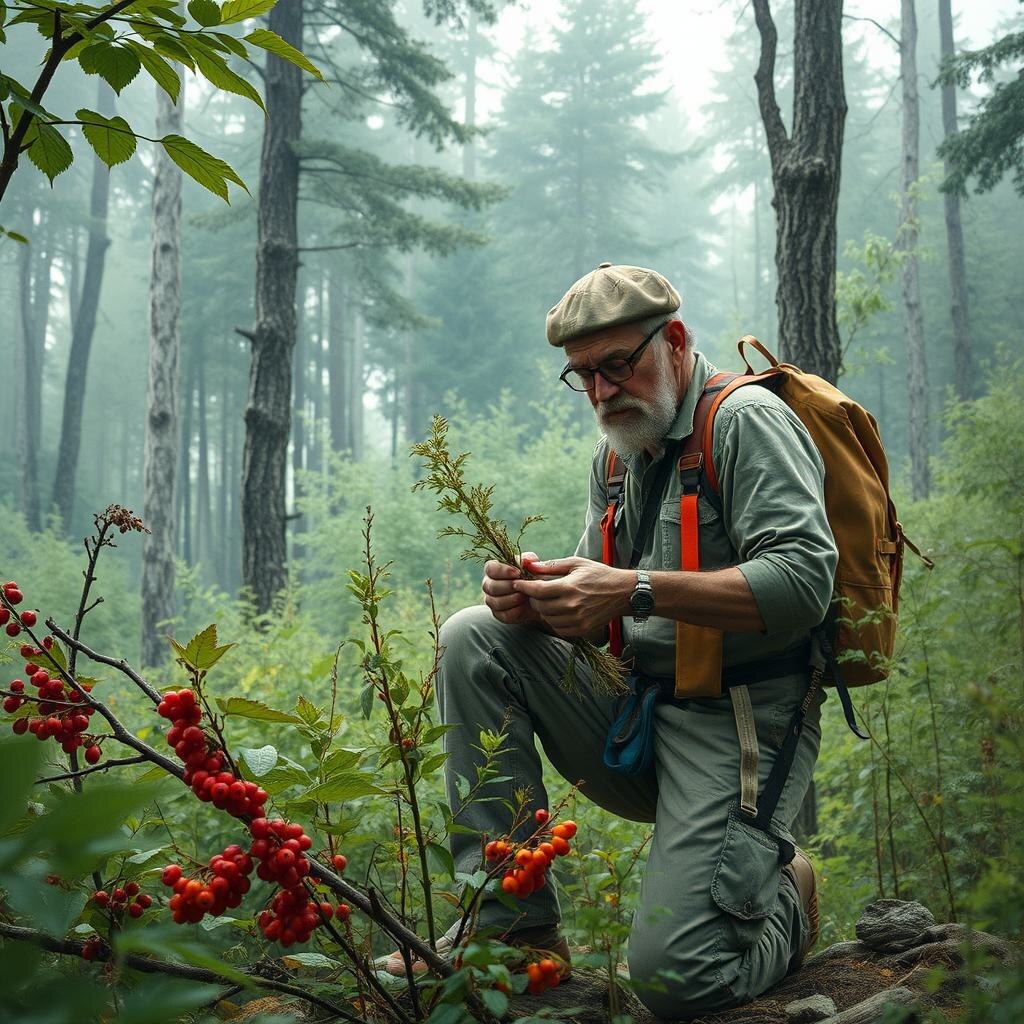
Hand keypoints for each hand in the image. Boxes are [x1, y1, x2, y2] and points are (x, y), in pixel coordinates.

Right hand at [481, 551, 543, 626]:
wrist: (540, 599)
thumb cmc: (533, 578)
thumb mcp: (533, 566)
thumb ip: (529, 560)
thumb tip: (525, 561)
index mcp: (494, 569)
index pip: (490, 568)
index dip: (502, 571)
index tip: (518, 573)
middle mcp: (489, 584)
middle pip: (490, 586)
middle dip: (508, 587)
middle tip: (523, 587)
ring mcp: (491, 600)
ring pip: (495, 602)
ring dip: (512, 599)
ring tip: (525, 595)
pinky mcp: (498, 614)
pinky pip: (504, 615)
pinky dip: (516, 611)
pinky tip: (525, 606)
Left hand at [513, 556, 632, 636]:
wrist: (624, 593)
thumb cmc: (599, 574)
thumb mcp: (576, 564)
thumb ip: (551, 566)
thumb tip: (529, 565)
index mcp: (570, 587)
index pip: (538, 591)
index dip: (524, 587)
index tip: (517, 584)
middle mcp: (572, 606)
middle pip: (540, 606)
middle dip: (533, 598)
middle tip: (535, 591)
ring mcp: (578, 620)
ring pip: (547, 619)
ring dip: (543, 610)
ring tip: (549, 600)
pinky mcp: (582, 629)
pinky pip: (558, 629)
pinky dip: (554, 621)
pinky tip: (559, 611)